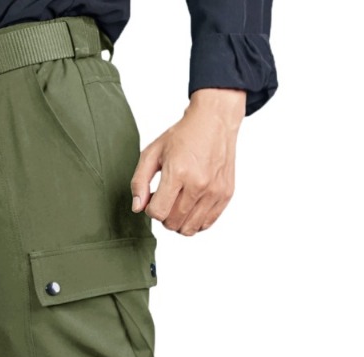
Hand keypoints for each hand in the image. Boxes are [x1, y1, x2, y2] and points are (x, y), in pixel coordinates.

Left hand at [130, 88, 244, 235]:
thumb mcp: (152, 153)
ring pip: (189, 229)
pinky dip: (195, 221)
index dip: (150, 209)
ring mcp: (215, 190)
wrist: (215, 120)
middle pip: (172, 223)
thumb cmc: (182, 136)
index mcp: (178, 173)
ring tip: (178, 203)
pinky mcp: (226, 194)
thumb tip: (137, 208)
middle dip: (164, 215)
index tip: (155, 196)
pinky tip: (191, 205)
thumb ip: (139, 182)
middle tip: (166, 198)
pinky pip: (206, 224)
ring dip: (179, 221)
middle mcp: (199, 184)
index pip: (157, 213)